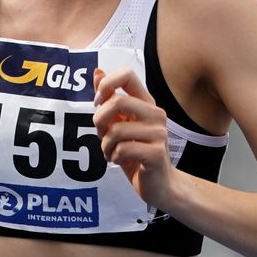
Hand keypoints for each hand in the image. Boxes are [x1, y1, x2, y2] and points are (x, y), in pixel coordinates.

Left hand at [92, 68, 173, 206]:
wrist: (158, 185)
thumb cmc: (136, 153)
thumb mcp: (119, 124)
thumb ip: (109, 100)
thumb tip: (97, 72)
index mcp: (146, 103)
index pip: (128, 74)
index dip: (107, 84)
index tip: (98, 102)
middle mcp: (155, 114)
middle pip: (118, 102)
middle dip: (100, 120)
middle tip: (101, 134)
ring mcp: (158, 133)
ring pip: (116, 129)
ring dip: (105, 144)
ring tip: (110, 152)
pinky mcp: (156, 153)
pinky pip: (122, 149)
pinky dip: (113, 156)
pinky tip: (119, 160)